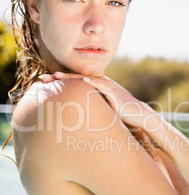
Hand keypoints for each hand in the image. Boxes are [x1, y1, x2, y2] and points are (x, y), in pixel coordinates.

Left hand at [41, 71, 155, 129]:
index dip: (61, 81)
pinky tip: (82, 80)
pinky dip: (92, 82)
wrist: (139, 115)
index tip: (46, 83)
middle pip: (77, 78)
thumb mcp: (102, 111)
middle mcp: (102, 84)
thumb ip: (91, 109)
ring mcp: (108, 87)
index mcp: (97, 88)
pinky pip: (102, 86)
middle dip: (60, 77)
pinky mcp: (115, 93)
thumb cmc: (121, 115)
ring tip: (56, 75)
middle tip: (43, 78)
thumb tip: (76, 118)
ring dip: (71, 77)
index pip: (76, 82)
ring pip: (86, 79)